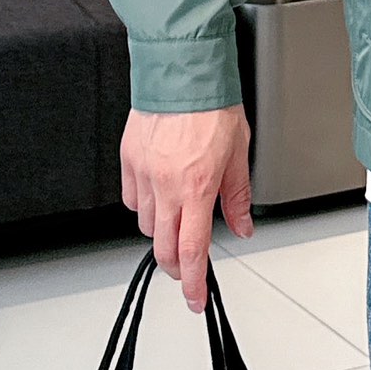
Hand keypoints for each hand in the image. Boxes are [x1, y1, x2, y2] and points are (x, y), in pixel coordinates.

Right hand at [120, 105, 252, 313]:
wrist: (184, 70)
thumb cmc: (214, 105)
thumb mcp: (240, 152)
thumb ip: (237, 196)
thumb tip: (242, 227)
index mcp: (197, 186)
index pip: (192, 250)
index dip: (194, 282)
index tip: (195, 298)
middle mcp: (166, 185)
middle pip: (163, 247)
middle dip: (176, 266)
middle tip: (187, 269)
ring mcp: (143, 173)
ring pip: (145, 224)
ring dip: (161, 231)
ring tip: (178, 217)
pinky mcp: (128, 160)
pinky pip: (132, 198)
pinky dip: (145, 205)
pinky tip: (159, 194)